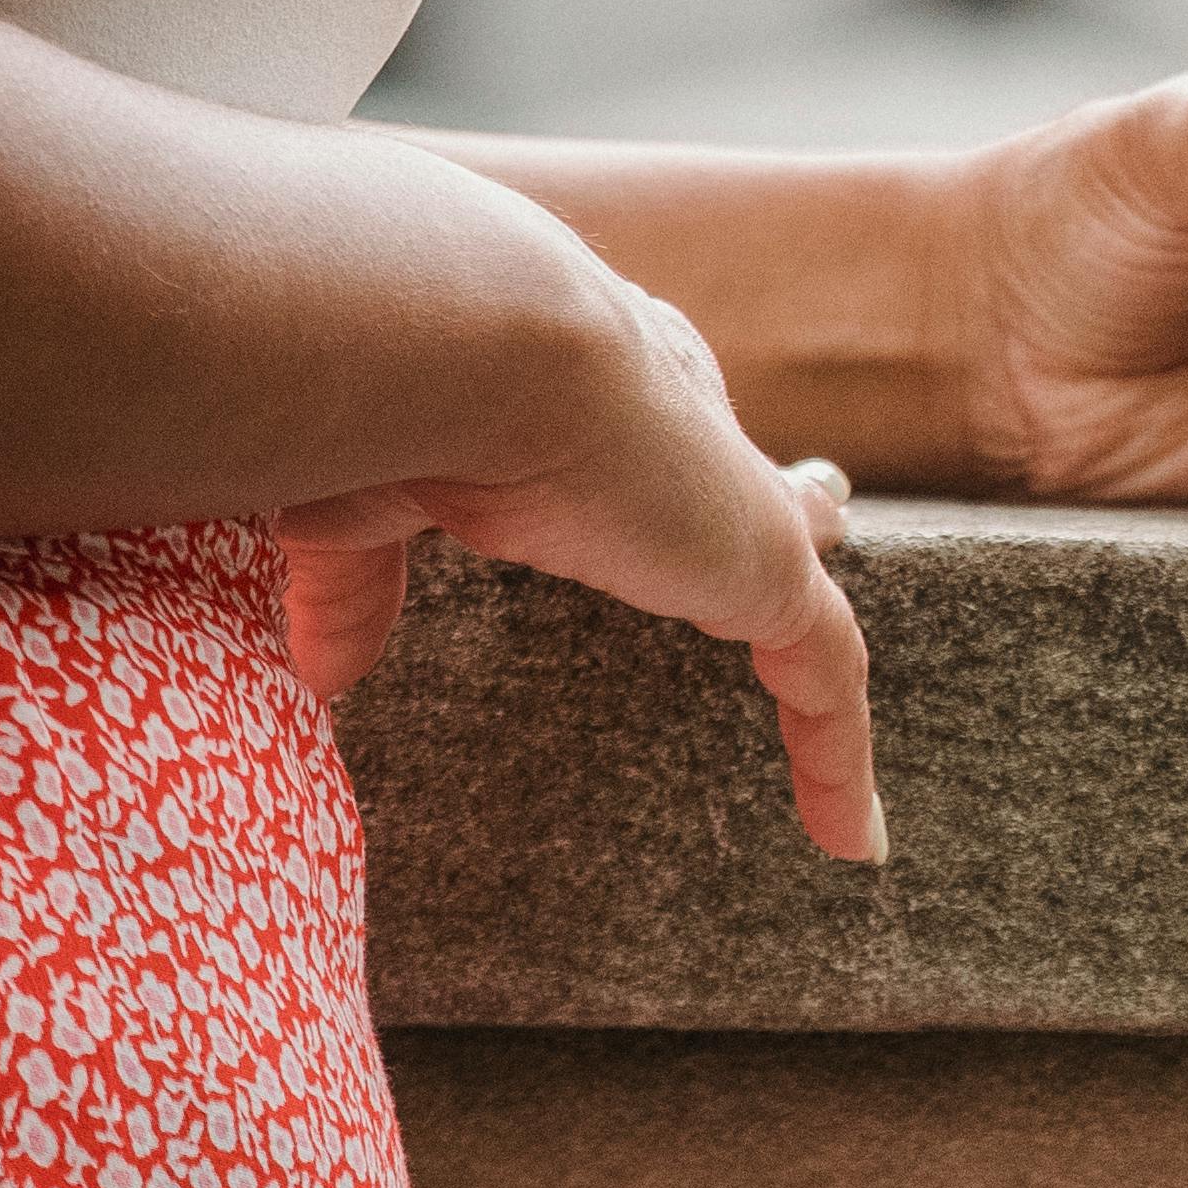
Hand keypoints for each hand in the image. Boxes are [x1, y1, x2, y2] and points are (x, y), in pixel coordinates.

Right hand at [278, 278, 881, 859]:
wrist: (464, 343)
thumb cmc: (385, 394)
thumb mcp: (358, 503)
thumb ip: (357, 586)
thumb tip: (328, 678)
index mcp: (576, 387)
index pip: (633, 430)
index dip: (648, 461)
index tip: (650, 491)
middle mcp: (667, 422)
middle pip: (733, 480)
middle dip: (765, 506)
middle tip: (794, 535)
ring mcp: (726, 499)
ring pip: (796, 580)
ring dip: (814, 637)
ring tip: (837, 707)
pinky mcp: (769, 564)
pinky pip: (830, 676)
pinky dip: (841, 757)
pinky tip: (860, 844)